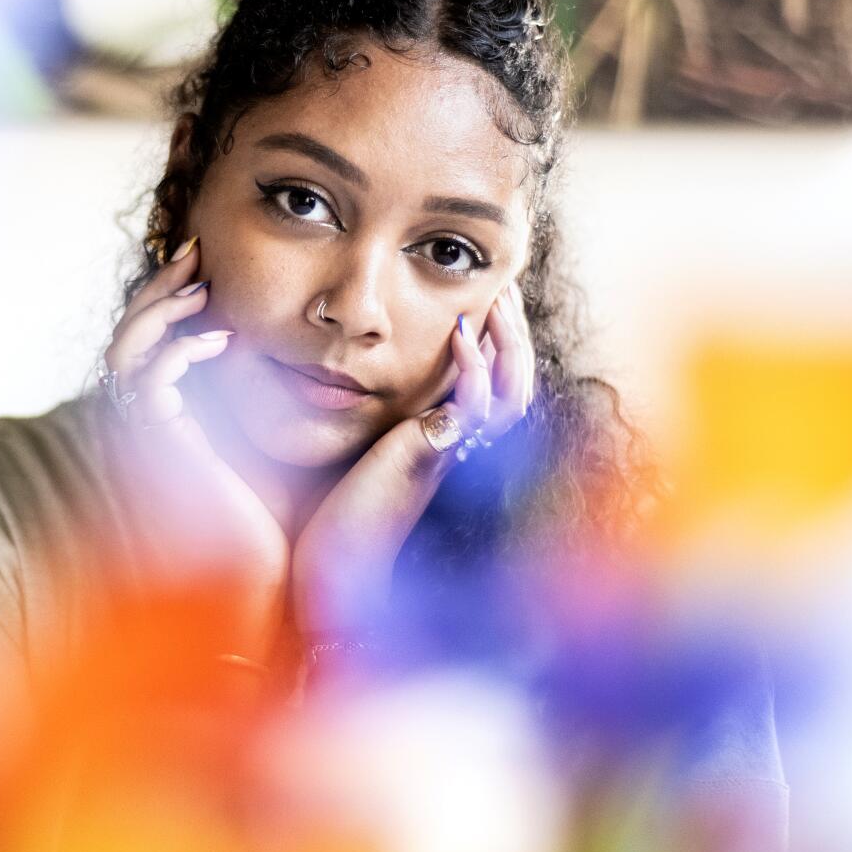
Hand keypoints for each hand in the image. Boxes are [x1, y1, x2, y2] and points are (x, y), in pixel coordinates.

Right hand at [97, 237, 290, 656]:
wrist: (273, 587)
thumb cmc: (286, 525)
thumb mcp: (284, 443)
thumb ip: (276, 398)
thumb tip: (307, 352)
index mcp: (173, 419)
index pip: (153, 340)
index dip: (173, 298)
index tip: (210, 264)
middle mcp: (150, 423)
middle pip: (131, 332)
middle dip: (162, 286)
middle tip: (197, 248)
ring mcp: (148, 434)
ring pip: (128, 346)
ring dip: (163, 306)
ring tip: (203, 282)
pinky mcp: (158, 445)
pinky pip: (148, 379)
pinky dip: (177, 348)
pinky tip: (220, 338)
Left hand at [291, 279, 536, 636]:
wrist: (333, 566)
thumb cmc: (334, 511)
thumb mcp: (362, 447)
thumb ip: (374, 415)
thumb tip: (349, 372)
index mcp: (449, 439)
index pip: (497, 382)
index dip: (501, 340)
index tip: (488, 296)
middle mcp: (462, 446)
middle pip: (518, 381)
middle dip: (515, 330)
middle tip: (504, 285)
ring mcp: (453, 452)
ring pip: (512, 391)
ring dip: (508, 341)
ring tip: (496, 300)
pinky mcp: (432, 456)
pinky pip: (473, 405)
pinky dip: (473, 367)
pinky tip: (458, 334)